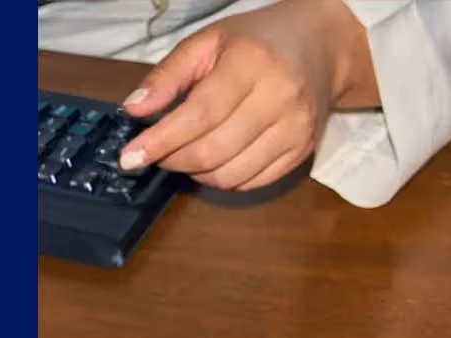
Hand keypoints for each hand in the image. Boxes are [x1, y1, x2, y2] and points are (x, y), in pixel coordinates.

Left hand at [118, 0, 377, 191]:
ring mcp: (295, 128)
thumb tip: (134, 109)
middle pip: (213, 151)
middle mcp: (280, 97)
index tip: (131, 157)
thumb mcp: (208, 42)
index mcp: (252, 63)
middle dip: (174, 159)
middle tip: (157, 153)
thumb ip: (168, 75)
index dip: (161, 141)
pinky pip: (252, 182)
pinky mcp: (303, 151)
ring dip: (197, 173)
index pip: (199, 115)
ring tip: (186, 154)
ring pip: (231, 174)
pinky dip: (224, 179)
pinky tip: (215, 160)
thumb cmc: (256, 42)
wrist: (320, 45)